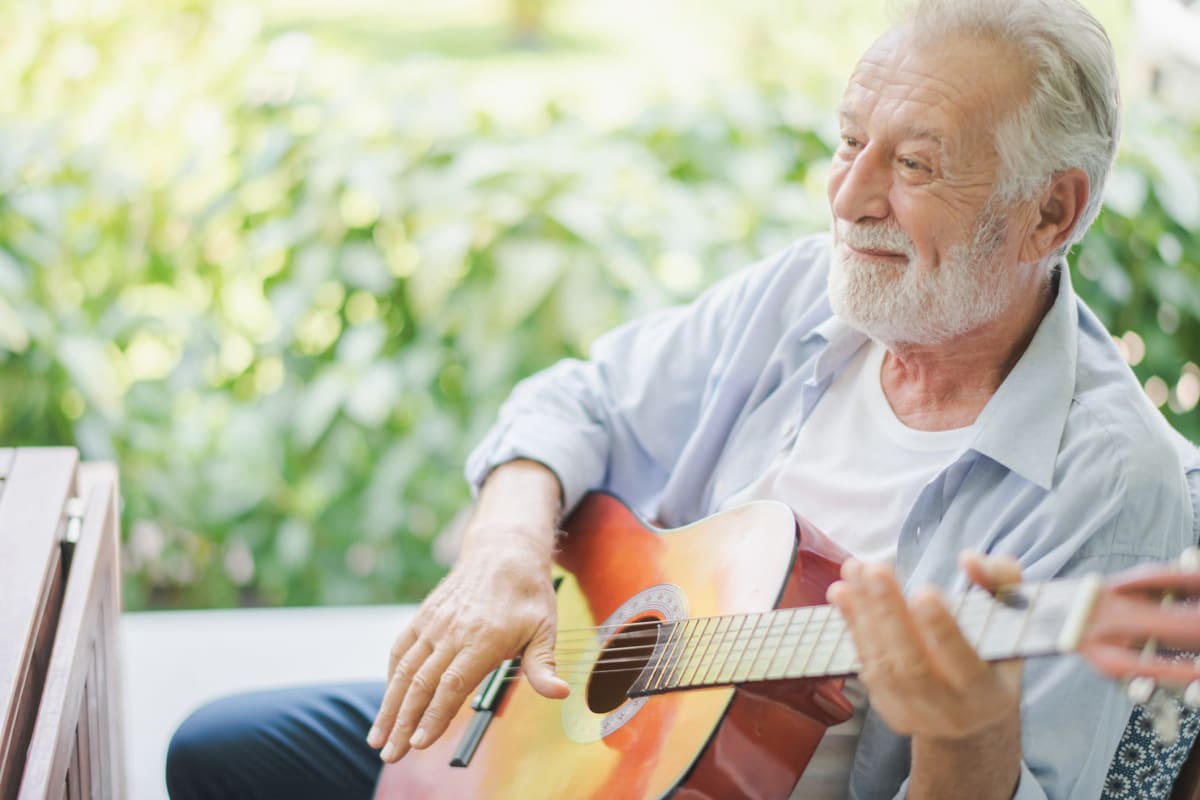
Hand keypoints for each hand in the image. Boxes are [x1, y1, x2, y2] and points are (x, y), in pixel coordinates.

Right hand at [367, 530, 569, 761]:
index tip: (421, 743)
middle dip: (403, 722)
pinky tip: (388, 701)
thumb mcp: (544, 628)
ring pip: (404, 669)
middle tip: (391, 753)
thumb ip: (543, 665)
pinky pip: (401, 649)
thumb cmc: (527, 595)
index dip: (434, 715)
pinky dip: (391, 678)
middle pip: (421, 683)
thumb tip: (560, 694)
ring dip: (389, 706)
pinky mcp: (423, 616)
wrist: (503, 551)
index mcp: (484, 638)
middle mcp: (453, 631)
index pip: (452, 684)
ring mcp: (434, 622)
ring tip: (377, 737)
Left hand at [826, 551, 1023, 739]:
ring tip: (853, 570)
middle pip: (914, 666)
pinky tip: (842, 592)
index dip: (944, 632)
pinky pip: (865, 664)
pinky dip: (853, 626)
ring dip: (863, 614)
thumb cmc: (994, 654)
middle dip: (891, 613)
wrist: (973, 715)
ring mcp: (915, 714)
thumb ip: (1002, 581)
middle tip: (875, 570)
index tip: (926, 593)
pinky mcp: (887, 707)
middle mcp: (951, 712)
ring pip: (883, 665)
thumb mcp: (1013, 620)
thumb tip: (969, 559)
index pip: (966, 667)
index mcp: (989, 694)